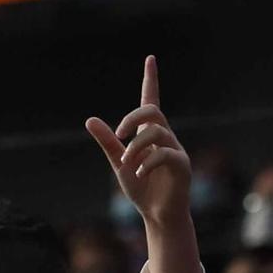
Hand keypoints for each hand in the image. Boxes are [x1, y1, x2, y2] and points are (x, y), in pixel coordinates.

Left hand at [85, 56, 191, 229]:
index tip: (150, 58)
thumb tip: (90, 120)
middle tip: (120, 135)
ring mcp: (175, 150)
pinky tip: (139, 173)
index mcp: (150, 134)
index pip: (150, 101)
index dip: (150, 80)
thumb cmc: (141, 188)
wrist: (157, 214)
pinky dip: (148, 163)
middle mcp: (165, 137)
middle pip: (153, 111)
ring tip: (127, 163)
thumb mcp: (119, 163)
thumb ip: (108, 142)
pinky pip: (165, 154)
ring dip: (136, 146)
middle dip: (133, 118)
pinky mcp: (182, 165)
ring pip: (157, 132)